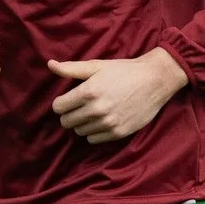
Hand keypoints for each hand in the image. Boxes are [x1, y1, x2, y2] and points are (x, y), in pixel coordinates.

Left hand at [49, 48, 188, 143]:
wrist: (154, 81)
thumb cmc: (124, 71)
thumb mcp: (97, 66)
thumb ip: (71, 68)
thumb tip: (50, 64)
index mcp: (88, 92)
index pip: (58, 107)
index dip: (61, 103)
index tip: (69, 100)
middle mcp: (96, 110)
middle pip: (66, 122)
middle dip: (70, 114)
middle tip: (81, 106)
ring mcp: (108, 123)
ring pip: (79, 131)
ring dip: (83, 123)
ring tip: (94, 112)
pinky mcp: (118, 133)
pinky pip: (93, 139)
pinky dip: (95, 131)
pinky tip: (103, 120)